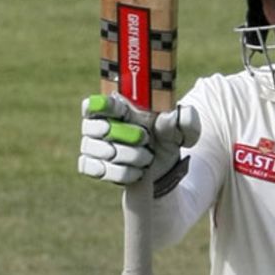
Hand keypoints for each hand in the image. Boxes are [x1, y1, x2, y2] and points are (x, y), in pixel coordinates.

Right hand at [78, 94, 198, 190]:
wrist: (161, 170)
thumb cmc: (167, 141)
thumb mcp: (183, 130)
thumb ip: (185, 120)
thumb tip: (168, 117)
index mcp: (117, 105)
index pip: (96, 101)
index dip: (103, 105)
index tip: (121, 110)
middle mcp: (97, 123)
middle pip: (97, 127)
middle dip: (125, 136)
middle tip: (145, 139)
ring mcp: (90, 145)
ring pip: (100, 150)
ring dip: (128, 157)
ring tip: (145, 159)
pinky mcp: (90, 165)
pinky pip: (97, 170)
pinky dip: (120, 173)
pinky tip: (135, 172)